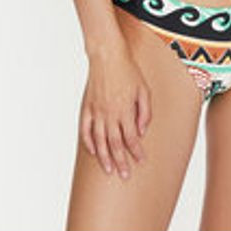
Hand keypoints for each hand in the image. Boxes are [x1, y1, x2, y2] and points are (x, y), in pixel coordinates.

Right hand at [79, 37, 152, 179]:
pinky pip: (85, 130)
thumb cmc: (128, 70)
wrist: (107, 55)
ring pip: (99, 141)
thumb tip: (141, 131)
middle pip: (115, 144)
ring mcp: (97, 112)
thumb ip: (144, 112)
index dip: (136, 151)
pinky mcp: (87, 107)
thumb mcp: (144, 89)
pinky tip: (93, 152)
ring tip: (109, 170)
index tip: (141, 161)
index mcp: (125, 110)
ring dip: (104, 157)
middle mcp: (110, 114)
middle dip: (121, 161)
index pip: (131, 138)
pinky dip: (88, 142)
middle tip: (125, 175)